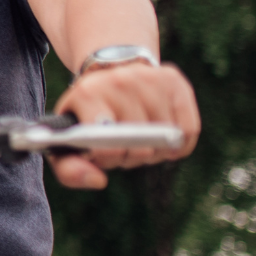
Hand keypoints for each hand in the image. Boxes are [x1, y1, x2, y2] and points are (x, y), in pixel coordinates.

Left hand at [48, 62, 199, 189]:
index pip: (107, 142)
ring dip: (155, 151)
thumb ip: (70, 169)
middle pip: (140, 144)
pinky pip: (188, 130)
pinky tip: (162, 139)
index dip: (110, 159)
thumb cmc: (86, 116)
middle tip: (122, 148)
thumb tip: (98, 181)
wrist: (107, 74)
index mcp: (87, 94)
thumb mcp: (67, 141)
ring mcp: (149, 78)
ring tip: (139, 141)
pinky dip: (178, 145)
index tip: (105, 155)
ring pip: (166, 138)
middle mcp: (119, 80)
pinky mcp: (174, 82)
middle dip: (132, 157)